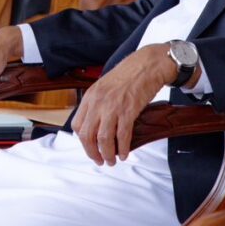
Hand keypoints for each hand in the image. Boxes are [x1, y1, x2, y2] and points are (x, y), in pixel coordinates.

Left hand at [71, 43, 177, 166]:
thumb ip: (97, 103)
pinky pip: (122, 136)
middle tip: (99, 160)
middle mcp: (98, 102)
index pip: (77, 124)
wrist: (147, 65)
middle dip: (92, 152)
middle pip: (87, 135)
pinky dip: (123, 148)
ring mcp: (112, 107)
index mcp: (90, 96)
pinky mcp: (128, 111)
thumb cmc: (128, 75)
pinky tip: (125, 153)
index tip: (89, 147)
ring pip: (103, 139)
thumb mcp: (104, 86)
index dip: (82, 141)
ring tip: (112, 160)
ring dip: (107, 154)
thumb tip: (95, 124)